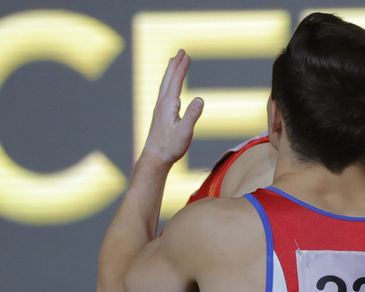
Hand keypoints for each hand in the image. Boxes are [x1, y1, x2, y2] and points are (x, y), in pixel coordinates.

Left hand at [143, 49, 203, 163]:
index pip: (176, 81)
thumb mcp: (185, 131)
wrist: (155, 158)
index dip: (182, 68)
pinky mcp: (161, 115)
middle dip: (175, 64)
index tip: (187, 55)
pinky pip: (165, 93)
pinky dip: (169, 84)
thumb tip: (200, 99)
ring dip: (170, 72)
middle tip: (180, 51)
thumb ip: (192, 115)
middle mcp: (162, 104)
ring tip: (173, 63)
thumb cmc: (170, 146)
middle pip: (168, 79)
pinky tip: (170, 87)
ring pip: (165, 85)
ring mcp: (160, 109)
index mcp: (169, 105)